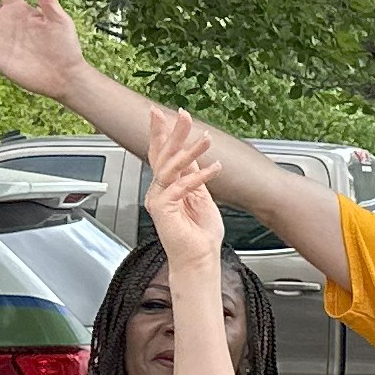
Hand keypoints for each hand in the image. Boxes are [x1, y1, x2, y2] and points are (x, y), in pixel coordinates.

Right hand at [143, 107, 225, 269]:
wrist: (199, 259)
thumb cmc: (200, 235)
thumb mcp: (201, 197)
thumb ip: (193, 176)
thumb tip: (191, 156)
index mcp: (166, 187)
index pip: (161, 156)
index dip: (161, 134)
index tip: (161, 114)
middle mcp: (158, 191)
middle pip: (163, 156)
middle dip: (173, 133)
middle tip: (182, 114)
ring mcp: (159, 199)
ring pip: (172, 167)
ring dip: (191, 150)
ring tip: (205, 138)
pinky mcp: (163, 209)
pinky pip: (181, 186)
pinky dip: (199, 176)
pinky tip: (215, 168)